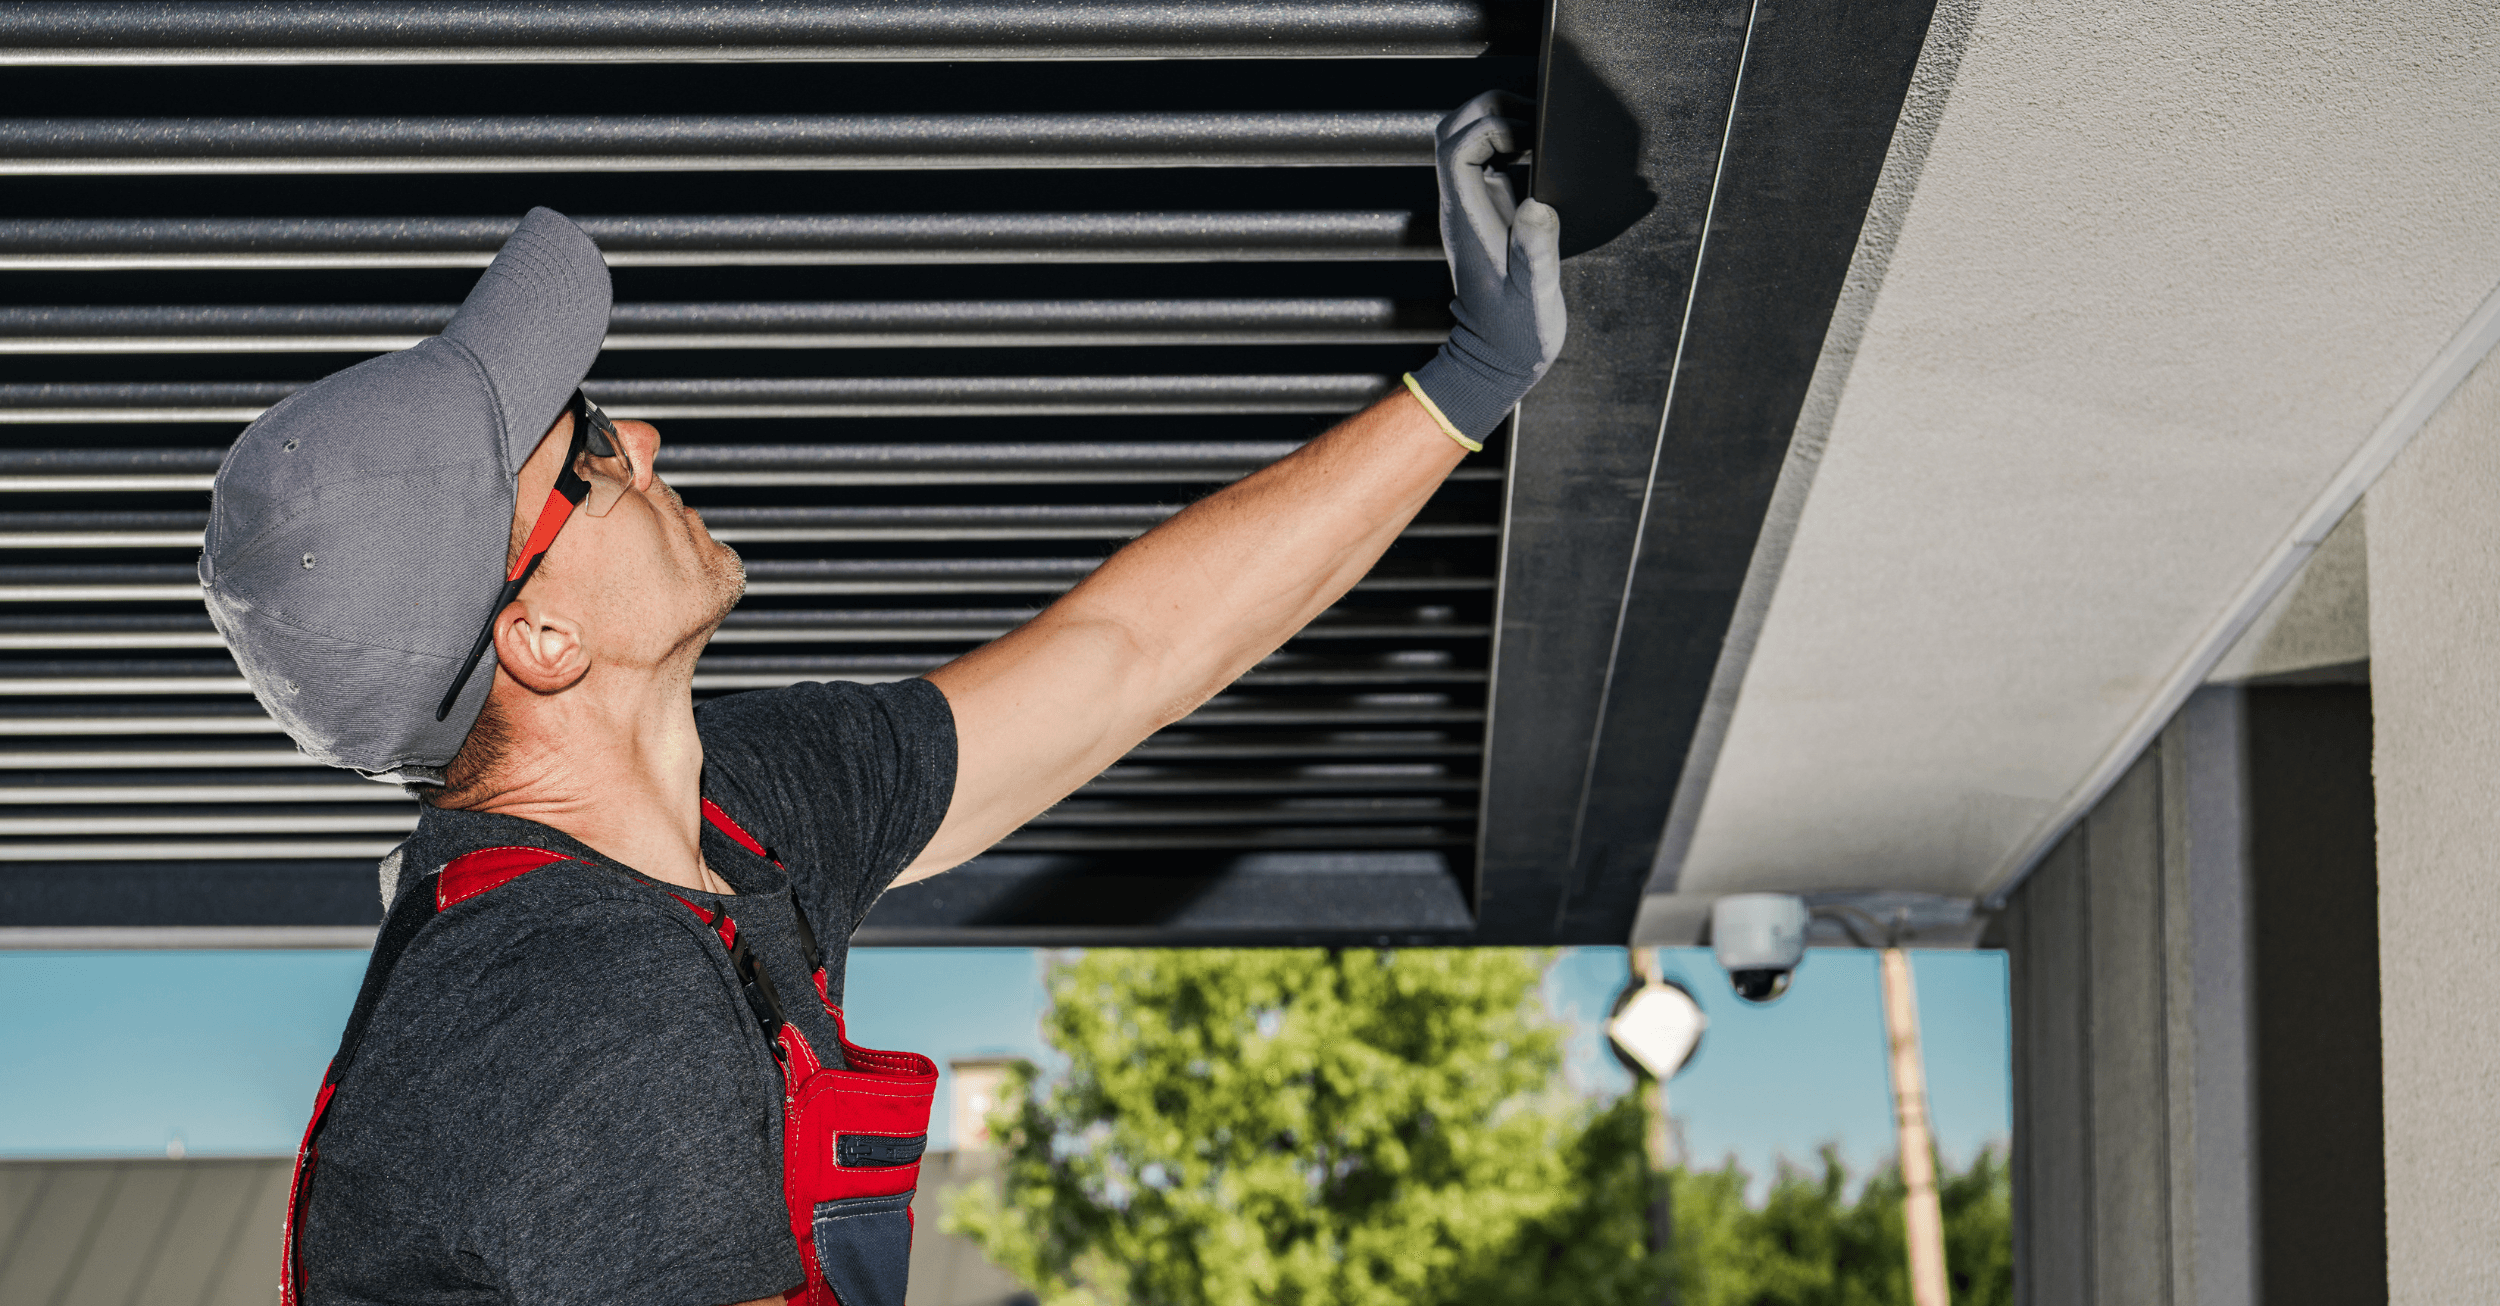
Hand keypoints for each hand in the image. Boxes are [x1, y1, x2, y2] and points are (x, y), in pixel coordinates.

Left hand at [1410, 91, 1566, 442]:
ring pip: (1465, 143)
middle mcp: (1461, 207)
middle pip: (1452, 132)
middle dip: (1490, 110)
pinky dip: (1511, 147)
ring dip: (1499, 123)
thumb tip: (1537, 203)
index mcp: (1466, 219)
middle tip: (1536, 120)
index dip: (1490, 128)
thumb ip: (1534, 251)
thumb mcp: (1534, 296)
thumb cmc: (1515, 336)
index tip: (1530, 139)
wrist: (1496, 363)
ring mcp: (1471, 209)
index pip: (1455, 148)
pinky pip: (1486, 164)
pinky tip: (1543, 157)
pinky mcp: (1487, 216)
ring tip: (1541, 132)